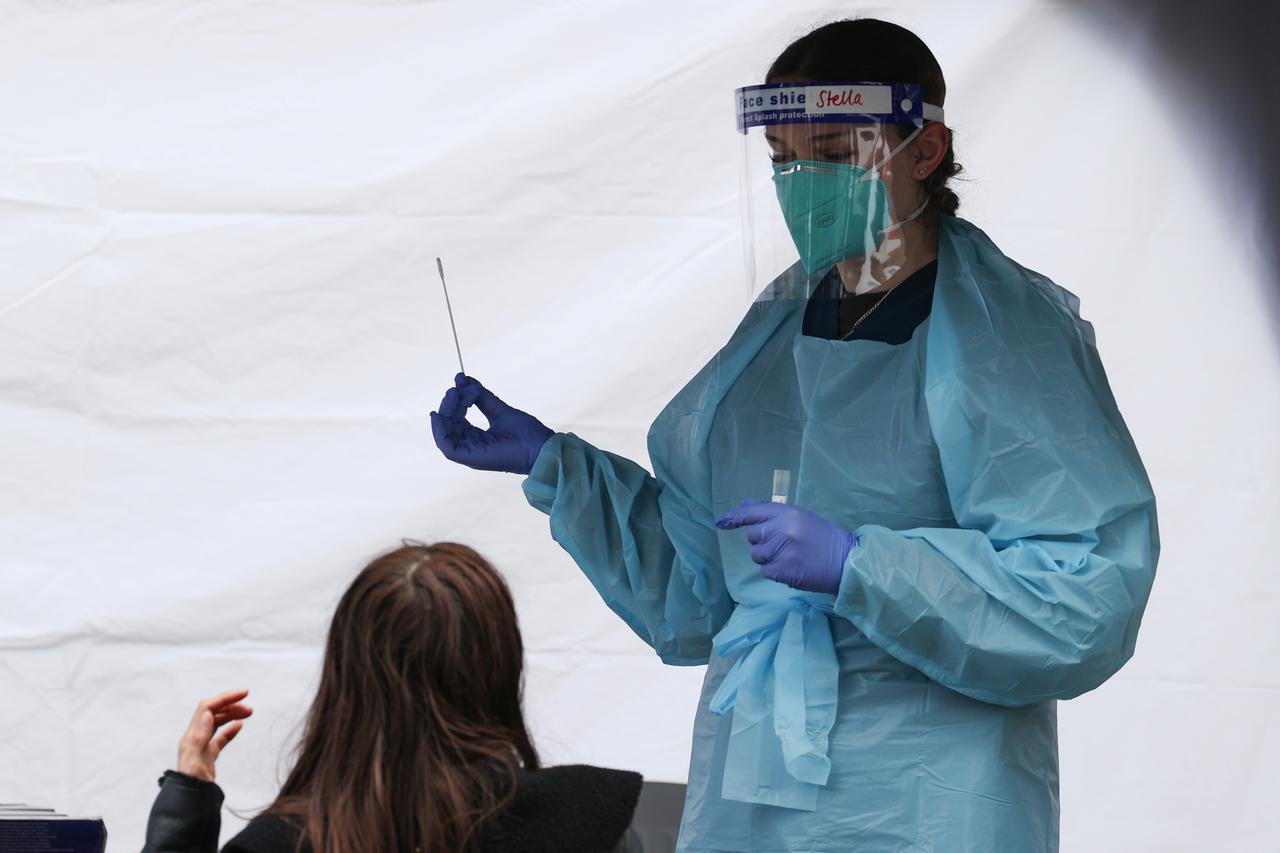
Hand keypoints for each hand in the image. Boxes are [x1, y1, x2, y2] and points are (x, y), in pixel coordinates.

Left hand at [176, 689, 252, 781]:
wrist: (190, 802)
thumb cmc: (192, 784)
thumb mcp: (195, 761)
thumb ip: (200, 737)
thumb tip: (208, 714)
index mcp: (192, 736)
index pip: (208, 708)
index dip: (225, 698)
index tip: (244, 693)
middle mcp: (195, 738)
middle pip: (213, 712)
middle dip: (231, 705)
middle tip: (250, 708)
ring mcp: (201, 746)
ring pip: (217, 723)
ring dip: (232, 715)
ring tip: (249, 713)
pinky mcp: (208, 756)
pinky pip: (220, 737)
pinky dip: (230, 729)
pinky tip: (240, 726)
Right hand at [430, 374, 553, 474]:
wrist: (540, 446)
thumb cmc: (526, 433)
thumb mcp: (499, 410)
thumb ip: (482, 397)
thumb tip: (464, 380)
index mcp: (477, 438)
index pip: (456, 419)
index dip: (456, 401)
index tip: (461, 383)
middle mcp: (471, 446)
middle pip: (449, 425)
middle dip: (449, 404)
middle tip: (457, 388)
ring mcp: (471, 453)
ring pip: (445, 434)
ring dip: (445, 413)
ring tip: (454, 396)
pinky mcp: (472, 458)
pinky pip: (447, 447)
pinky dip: (440, 432)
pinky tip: (440, 416)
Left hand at [715, 500, 857, 595]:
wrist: (845, 561)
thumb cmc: (823, 538)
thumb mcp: (800, 517)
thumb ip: (772, 512)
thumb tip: (744, 506)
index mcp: (787, 513)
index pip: (753, 513)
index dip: (734, 517)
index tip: (722, 522)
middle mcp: (782, 529)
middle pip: (752, 536)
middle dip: (762, 541)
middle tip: (783, 544)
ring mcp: (782, 551)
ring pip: (757, 555)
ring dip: (768, 558)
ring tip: (790, 556)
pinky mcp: (782, 571)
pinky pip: (765, 571)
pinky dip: (775, 571)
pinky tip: (792, 567)